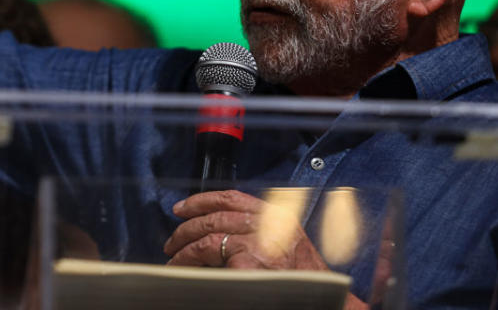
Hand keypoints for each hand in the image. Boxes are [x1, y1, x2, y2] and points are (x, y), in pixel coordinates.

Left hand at [165, 190, 370, 309]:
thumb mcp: (286, 242)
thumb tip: (219, 230)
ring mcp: (258, 244)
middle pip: (216, 217)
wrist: (326, 299)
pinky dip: (192, 263)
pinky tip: (184, 271)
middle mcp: (267, 224)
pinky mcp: (249, 264)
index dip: (203, 200)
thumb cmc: (305, 277)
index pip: (232, 198)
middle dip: (187, 227)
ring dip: (185, 249)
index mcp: (276, 216)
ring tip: (173, 259)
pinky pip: (211, 260)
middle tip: (171, 240)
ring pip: (209, 237)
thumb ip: (259, 230)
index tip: (182, 207)